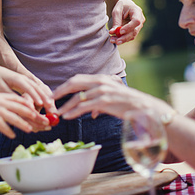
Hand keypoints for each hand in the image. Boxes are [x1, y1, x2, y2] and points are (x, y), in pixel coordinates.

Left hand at [0, 64, 53, 109]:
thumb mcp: (0, 87)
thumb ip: (9, 94)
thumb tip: (18, 103)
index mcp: (18, 79)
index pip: (28, 88)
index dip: (35, 96)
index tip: (41, 104)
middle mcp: (25, 78)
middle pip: (37, 87)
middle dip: (45, 97)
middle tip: (51, 106)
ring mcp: (27, 80)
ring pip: (39, 88)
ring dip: (46, 96)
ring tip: (51, 106)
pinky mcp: (27, 83)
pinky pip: (37, 89)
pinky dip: (43, 95)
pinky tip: (47, 103)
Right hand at [0, 92, 45, 138]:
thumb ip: (5, 103)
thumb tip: (18, 109)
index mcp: (3, 96)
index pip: (22, 100)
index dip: (32, 105)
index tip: (39, 111)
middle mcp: (3, 102)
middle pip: (23, 109)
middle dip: (35, 116)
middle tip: (43, 121)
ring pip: (17, 119)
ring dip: (25, 125)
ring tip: (31, 129)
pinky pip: (6, 128)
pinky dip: (11, 132)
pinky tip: (13, 135)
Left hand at [53, 74, 168, 121]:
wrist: (144, 108)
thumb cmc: (128, 105)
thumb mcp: (112, 99)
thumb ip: (100, 102)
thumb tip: (92, 112)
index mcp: (102, 78)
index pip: (78, 79)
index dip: (65, 85)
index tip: (55, 93)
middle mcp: (101, 81)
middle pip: (74, 82)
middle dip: (60, 91)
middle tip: (50, 99)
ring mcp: (103, 90)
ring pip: (78, 97)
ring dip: (65, 105)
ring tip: (57, 112)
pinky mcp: (105, 101)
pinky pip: (85, 106)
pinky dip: (73, 111)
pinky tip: (67, 116)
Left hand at [109, 0, 144, 44]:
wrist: (126, 6)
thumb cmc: (121, 6)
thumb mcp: (117, 11)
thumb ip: (116, 21)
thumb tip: (112, 32)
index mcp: (137, 11)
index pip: (136, 21)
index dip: (129, 27)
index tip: (120, 31)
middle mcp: (140, 19)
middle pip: (135, 31)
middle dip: (125, 37)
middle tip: (116, 41)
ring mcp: (139, 26)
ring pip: (132, 35)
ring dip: (122, 39)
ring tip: (112, 40)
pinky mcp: (135, 30)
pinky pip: (129, 36)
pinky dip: (122, 39)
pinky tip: (114, 39)